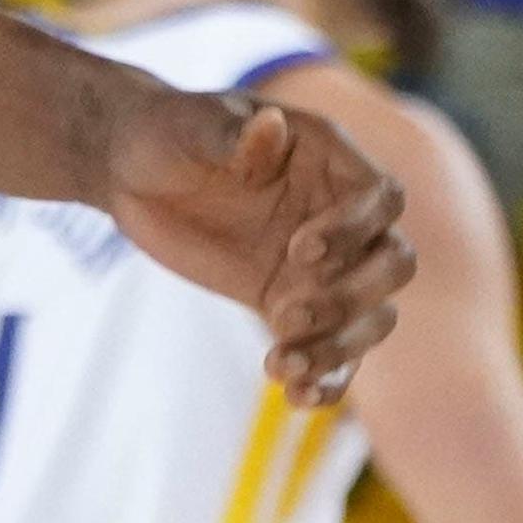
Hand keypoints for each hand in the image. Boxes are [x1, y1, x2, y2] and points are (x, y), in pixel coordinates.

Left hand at [108, 88, 411, 403]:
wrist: (130, 170)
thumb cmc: (165, 131)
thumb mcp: (190, 127)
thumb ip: (234, 135)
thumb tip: (273, 126)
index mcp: (328, 159)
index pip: (383, 197)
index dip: (355, 228)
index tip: (298, 250)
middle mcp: (338, 213)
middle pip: (392, 264)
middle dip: (353, 297)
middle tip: (288, 313)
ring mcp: (320, 265)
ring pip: (369, 317)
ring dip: (338, 348)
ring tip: (282, 367)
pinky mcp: (290, 304)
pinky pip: (330, 349)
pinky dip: (324, 378)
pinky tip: (295, 397)